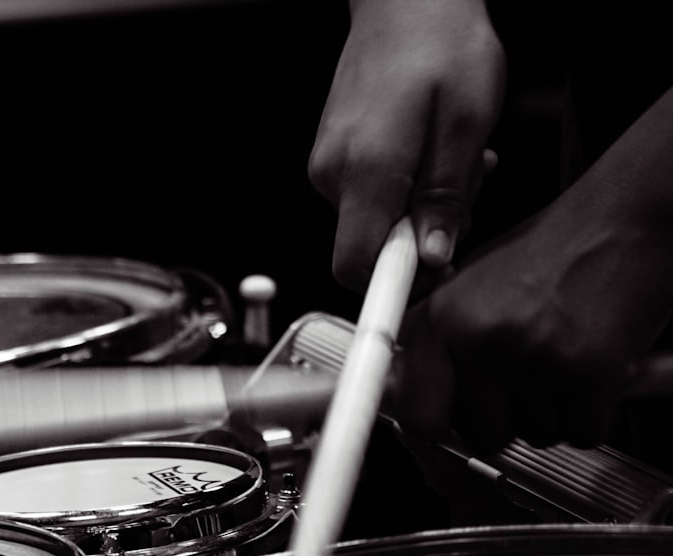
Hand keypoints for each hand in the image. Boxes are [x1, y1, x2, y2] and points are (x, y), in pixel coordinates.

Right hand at [309, 0, 504, 289]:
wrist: (406, 0)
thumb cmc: (440, 45)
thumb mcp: (468, 124)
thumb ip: (448, 198)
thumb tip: (434, 257)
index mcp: (365, 170)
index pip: (356, 265)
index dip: (392, 286)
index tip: (426, 285)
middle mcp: (333, 174)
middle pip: (370, 247)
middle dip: (421, 238)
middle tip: (464, 195)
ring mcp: (328, 167)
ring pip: (374, 222)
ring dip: (418, 210)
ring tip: (452, 162)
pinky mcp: (333, 159)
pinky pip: (369, 197)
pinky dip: (403, 190)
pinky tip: (429, 154)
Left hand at [390, 190, 672, 452]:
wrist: (626, 220)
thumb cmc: (552, 252)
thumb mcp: (469, 286)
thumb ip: (432, 342)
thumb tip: (398, 394)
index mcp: (443, 320)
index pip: (417, 416)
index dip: (438, 426)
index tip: (450, 423)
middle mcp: (482, 338)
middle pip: (482, 436)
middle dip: (507, 418)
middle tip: (526, 378)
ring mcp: (534, 357)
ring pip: (535, 435)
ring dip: (552, 412)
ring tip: (560, 359)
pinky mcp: (588, 372)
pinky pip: (582, 432)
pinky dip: (591, 413)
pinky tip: (590, 370)